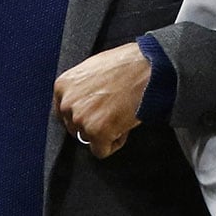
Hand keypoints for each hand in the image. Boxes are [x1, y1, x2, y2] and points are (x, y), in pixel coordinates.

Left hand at [54, 43, 150, 158]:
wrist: (151, 69)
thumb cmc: (130, 64)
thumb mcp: (96, 67)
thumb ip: (83, 85)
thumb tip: (86, 99)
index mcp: (64, 85)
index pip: (64, 111)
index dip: (84, 112)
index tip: (97, 111)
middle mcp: (67, 103)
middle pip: (75, 127)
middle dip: (93, 122)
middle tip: (113, 110)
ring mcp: (81, 118)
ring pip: (88, 138)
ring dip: (105, 131)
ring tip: (122, 114)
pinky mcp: (97, 132)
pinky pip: (101, 150)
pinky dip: (114, 143)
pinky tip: (125, 126)